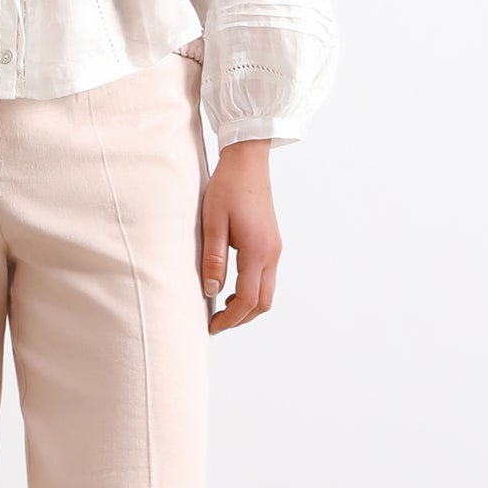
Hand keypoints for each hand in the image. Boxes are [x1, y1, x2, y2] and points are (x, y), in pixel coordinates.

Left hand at [200, 140, 280, 333]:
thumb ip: (213, 258)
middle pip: (263, 303)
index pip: (248, 300)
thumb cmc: (228, 187)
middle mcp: (272, 253)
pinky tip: (232, 286)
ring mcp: (275, 248)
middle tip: (216, 322)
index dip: (229, 319)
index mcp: (258, 251)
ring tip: (221, 306)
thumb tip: (212, 291)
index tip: (211, 326)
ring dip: (247, 305)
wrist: (248, 160)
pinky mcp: (272, 243)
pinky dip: (252, 290)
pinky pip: (266, 277)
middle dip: (241, 318)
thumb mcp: (212, 222)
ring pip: (267, 292)